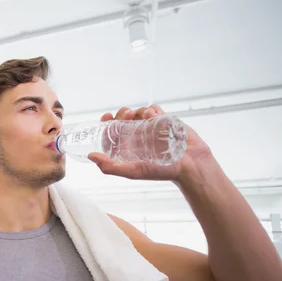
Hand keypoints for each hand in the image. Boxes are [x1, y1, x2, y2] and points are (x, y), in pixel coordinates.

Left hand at [87, 105, 213, 181]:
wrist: (191, 165)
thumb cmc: (163, 171)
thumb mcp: (133, 171)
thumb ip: (110, 167)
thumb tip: (90, 156)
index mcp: (128, 146)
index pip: (112, 130)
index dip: (107, 122)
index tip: (106, 118)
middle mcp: (137, 135)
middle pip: (123, 117)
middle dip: (122, 113)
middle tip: (125, 116)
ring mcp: (151, 127)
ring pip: (137, 111)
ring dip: (137, 111)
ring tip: (142, 117)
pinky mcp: (165, 120)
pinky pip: (154, 109)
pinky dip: (151, 109)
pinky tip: (153, 115)